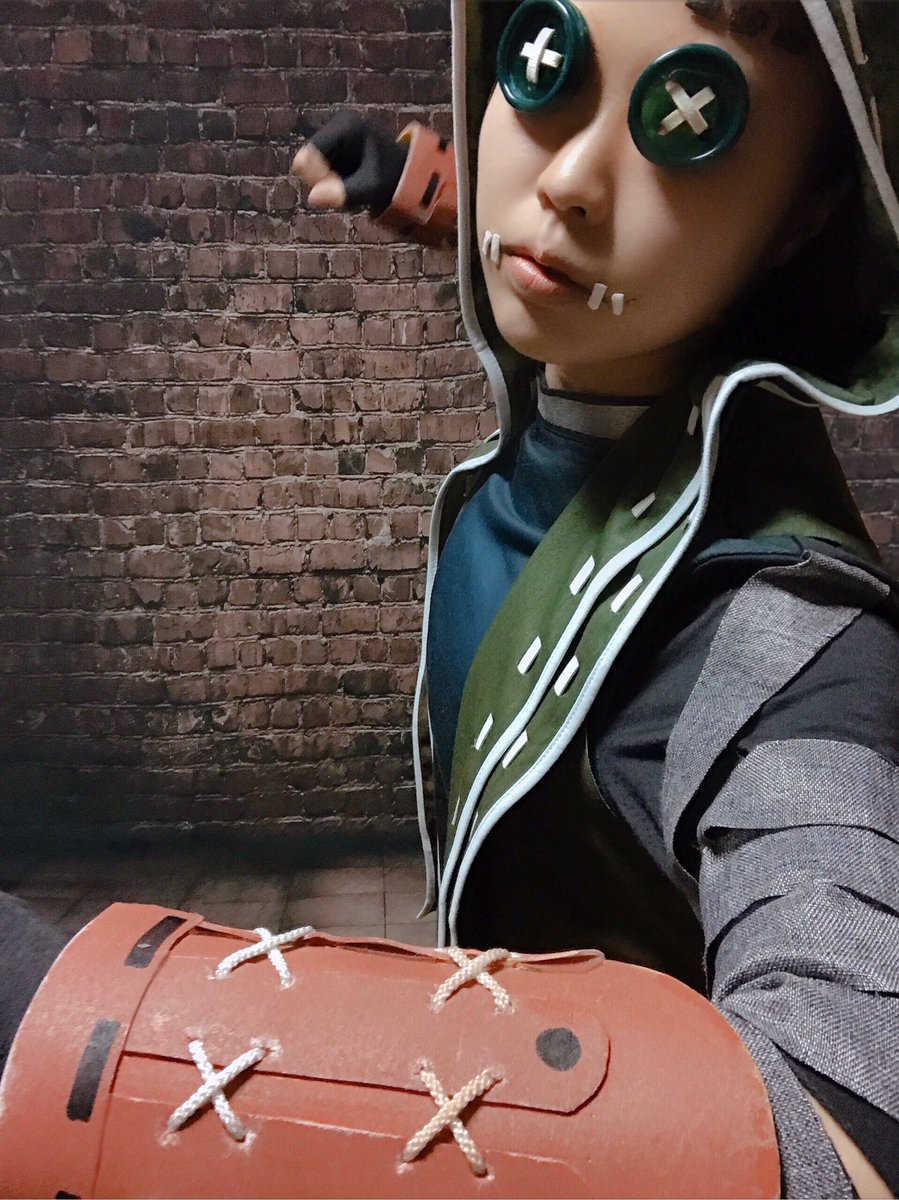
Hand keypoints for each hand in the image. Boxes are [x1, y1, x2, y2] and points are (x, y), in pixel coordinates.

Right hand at [290, 111, 408, 214]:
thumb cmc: (392, 178)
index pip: (309, 155)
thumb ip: (344, 193)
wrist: (403, 173)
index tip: (340, 188)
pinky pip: (316, 169)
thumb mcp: (371, 189)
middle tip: (349, 188)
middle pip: (307, 161)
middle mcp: (335, 123)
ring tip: (352, 185)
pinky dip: (329, 181)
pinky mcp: (332, 144)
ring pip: (310, 167)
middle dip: (323, 181)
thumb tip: (311, 198)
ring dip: (327, 184)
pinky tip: (349, 182)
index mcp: (345, 126)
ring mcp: (333, 133)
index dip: (318, 178)